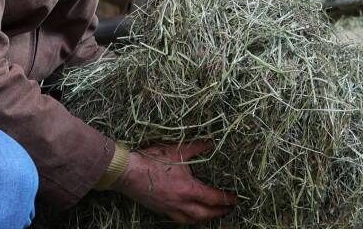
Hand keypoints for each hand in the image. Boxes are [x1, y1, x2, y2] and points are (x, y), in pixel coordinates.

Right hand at [115, 142, 237, 223]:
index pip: (212, 198)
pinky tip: (190, 215)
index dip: (226, 200)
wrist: (127, 172)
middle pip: (204, 214)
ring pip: (191, 220)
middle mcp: (180, 203)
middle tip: (228, 210)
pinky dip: (188, 219)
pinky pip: (177, 220)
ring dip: (204, 218)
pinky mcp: (159, 210)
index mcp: (187, 189)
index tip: (236, 199)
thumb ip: (197, 147)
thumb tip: (211, 142)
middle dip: (218, 213)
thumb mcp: (178, 150)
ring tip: (211, 214)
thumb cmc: (152, 160)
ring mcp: (169, 209)